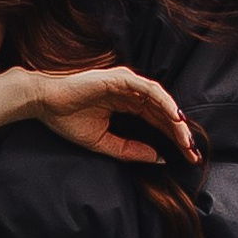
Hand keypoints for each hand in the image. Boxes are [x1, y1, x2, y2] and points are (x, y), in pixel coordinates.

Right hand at [0, 54, 202, 165]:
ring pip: (161, 102)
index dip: (174, 140)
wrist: (44, 103)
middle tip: (194, 154)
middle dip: (180, 135)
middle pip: (164, 114)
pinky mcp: (121, 78)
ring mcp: (127, 84)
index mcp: (128, 106)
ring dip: (176, 121)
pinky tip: (175, 118)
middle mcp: (131, 93)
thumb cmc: (68, 120)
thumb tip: (159, 158)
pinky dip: (165, 102)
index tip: (188, 159)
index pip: (158, 123)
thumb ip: (130, 150)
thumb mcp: (104, 143)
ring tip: (186, 140)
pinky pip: (149, 89)